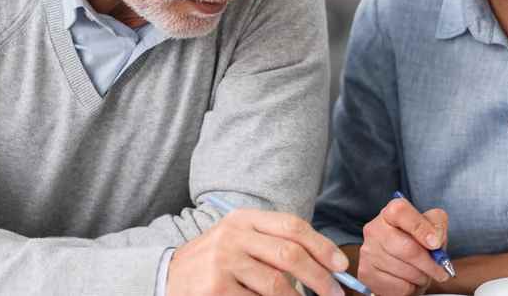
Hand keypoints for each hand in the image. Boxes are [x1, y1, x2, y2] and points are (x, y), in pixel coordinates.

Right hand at [167, 208, 348, 295]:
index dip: (322, 245)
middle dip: (319, 278)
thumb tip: (321, 264)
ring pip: (277, 284)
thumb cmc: (214, 261)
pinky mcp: (216, 289)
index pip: (292, 226)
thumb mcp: (239, 240)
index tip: (340, 265)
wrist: (167, 277)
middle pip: (290, 255)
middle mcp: (234, 235)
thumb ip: (272, 245)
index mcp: (244, 218)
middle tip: (335, 294)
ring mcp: (223, 262)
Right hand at [357, 197, 449, 295]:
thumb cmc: (417, 242)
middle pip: (407, 248)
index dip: (420, 228)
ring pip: (404, 270)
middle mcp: (374, 229)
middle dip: (429, 264)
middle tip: (440, 272)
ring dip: (421, 277)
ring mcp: (368, 252)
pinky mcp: (367, 273)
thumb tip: (434, 240)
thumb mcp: (432, 227)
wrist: (400, 264)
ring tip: (422, 274)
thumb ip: (437, 225)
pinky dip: (411, 288)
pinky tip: (409, 281)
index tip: (435, 244)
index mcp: (390, 213)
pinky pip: (398, 286)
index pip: (400, 212)